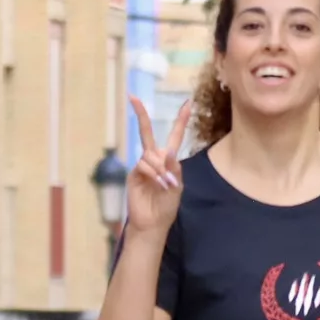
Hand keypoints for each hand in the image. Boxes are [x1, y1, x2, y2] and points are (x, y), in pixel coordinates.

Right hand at [125, 95, 190, 235]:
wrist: (153, 222)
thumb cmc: (167, 206)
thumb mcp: (178, 186)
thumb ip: (174, 168)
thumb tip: (167, 152)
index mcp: (169, 161)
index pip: (174, 137)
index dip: (180, 121)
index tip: (187, 104)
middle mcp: (154, 159)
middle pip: (148, 134)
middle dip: (141, 115)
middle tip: (133, 97)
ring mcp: (142, 166)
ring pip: (150, 154)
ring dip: (160, 168)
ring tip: (165, 184)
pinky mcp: (134, 174)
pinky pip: (143, 165)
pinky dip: (153, 173)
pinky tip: (157, 183)